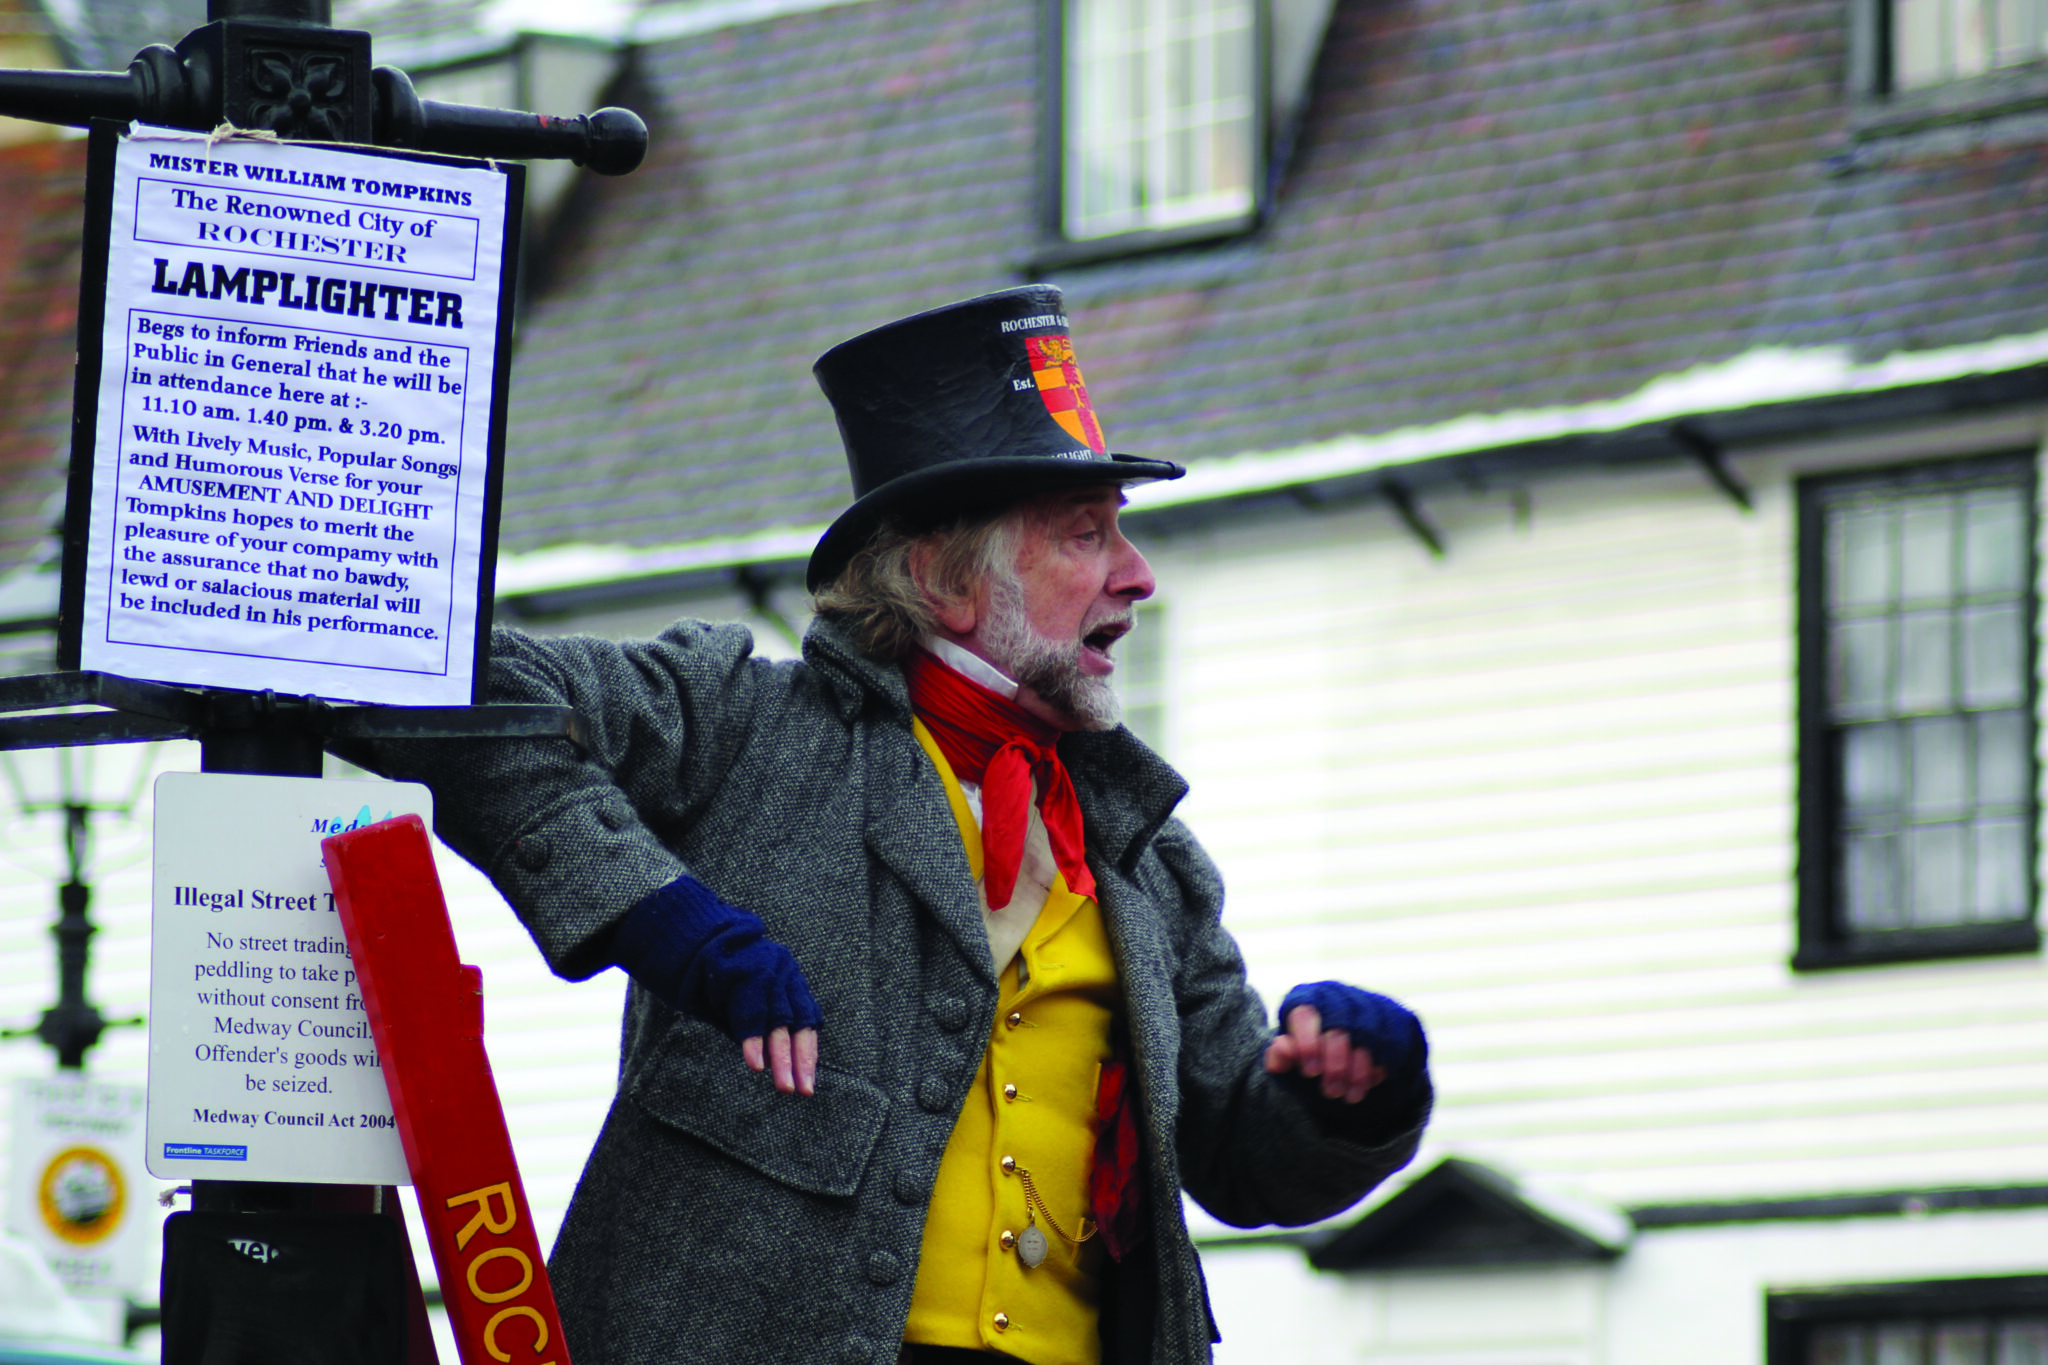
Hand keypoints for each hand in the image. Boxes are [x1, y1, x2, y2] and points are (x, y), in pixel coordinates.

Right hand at [610, 875, 824, 1097]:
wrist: (687, 936)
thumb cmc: (713, 976)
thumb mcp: (741, 1004)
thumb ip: (757, 1026)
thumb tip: (772, 1064)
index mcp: (788, 980)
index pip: (805, 1021)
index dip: (807, 1054)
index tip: (807, 1086)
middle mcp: (783, 972)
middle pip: (797, 1022)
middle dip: (798, 1060)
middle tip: (799, 1091)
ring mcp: (764, 969)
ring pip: (778, 1019)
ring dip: (779, 1056)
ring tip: (782, 1085)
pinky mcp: (741, 970)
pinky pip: (750, 1011)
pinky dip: (753, 1039)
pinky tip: (755, 1063)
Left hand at [1263, 981, 1423, 1105]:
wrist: (1346, 1058)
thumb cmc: (1310, 1058)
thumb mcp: (1289, 1062)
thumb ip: (1279, 1057)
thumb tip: (1281, 1047)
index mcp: (1306, 1000)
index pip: (1305, 1014)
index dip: (1308, 1043)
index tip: (1310, 1072)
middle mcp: (1337, 997)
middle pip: (1338, 1027)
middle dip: (1335, 1065)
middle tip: (1330, 1092)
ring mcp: (1366, 1004)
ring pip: (1367, 1036)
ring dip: (1358, 1071)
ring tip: (1349, 1096)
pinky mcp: (1391, 1018)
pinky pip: (1390, 1042)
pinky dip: (1379, 1066)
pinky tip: (1369, 1084)